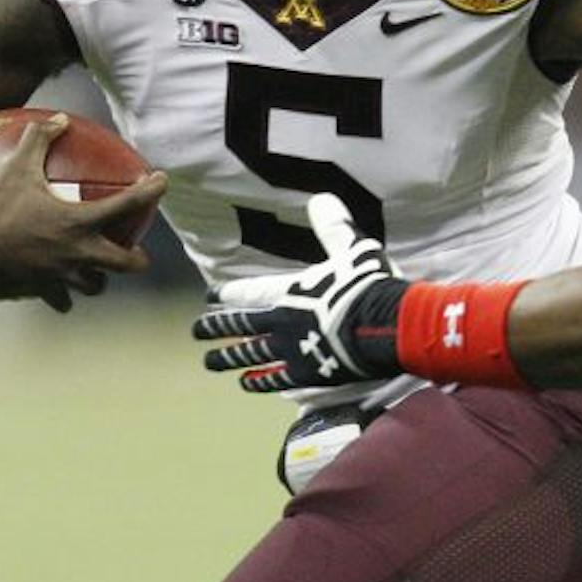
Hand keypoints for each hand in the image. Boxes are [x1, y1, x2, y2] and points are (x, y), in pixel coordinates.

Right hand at [0, 115, 166, 312]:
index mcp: (79, 221)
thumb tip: (60, 118)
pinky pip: (63, 300)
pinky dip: (64, 295)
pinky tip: (61, 288)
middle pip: (127, 264)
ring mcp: (63, 276)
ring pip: (96, 286)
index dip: (152, 191)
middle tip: (136, 249)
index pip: (129, 205)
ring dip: (99, 277)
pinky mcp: (44, 291)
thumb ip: (40, 139)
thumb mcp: (15, 167)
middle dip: (137, 258)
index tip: (162, 181)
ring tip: (97, 268)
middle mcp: (79, 253)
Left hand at [192, 195, 407, 391]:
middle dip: (216, 328)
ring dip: (227, 358)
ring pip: (250, 354)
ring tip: (208, 362)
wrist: (385, 326)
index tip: (209, 297)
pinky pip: (275, 379)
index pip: (250, 291)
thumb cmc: (370, 286)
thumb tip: (321, 198)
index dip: (228, 293)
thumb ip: (333, 227)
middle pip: (241, 325)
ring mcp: (292, 350)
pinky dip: (259, 381)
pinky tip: (245, 383)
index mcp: (292, 291)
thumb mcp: (353, 249)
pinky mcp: (306, 373)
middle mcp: (283, 321)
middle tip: (196, 331)